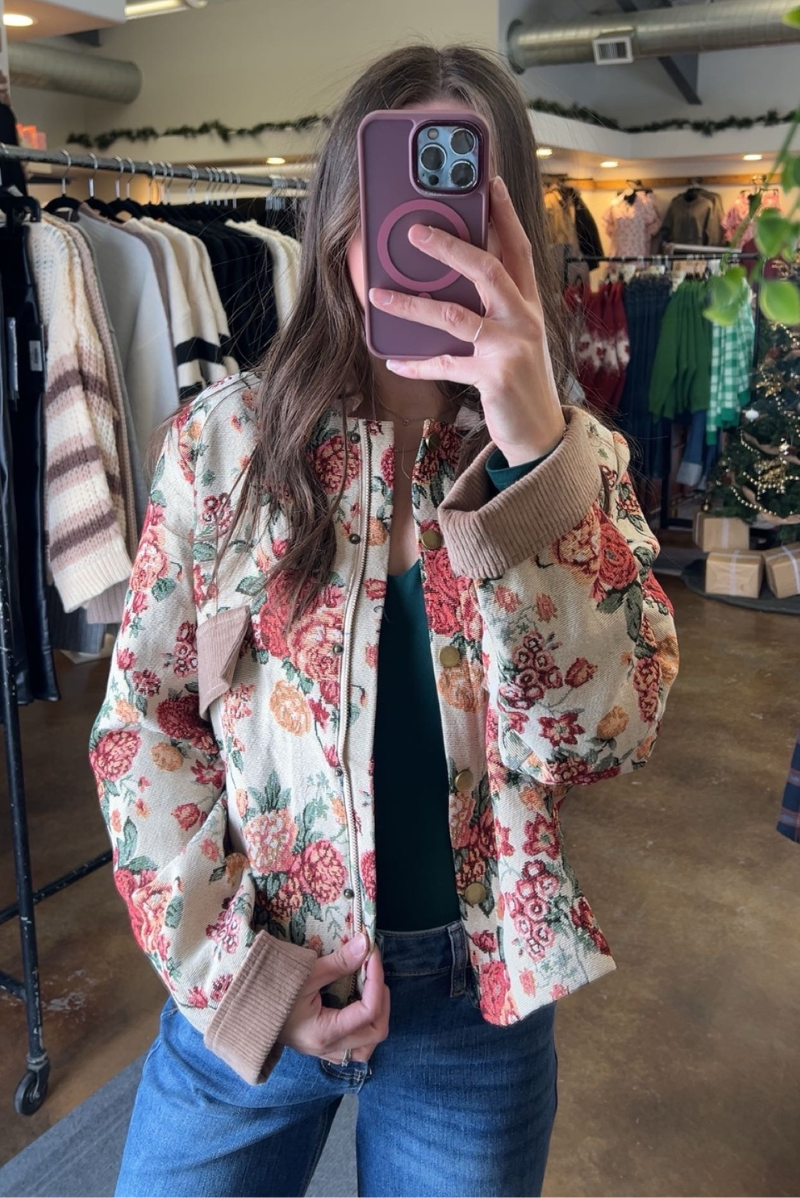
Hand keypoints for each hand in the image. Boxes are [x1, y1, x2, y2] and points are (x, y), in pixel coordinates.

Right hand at [276, 933, 389, 1064]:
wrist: (242, 1011)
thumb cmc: (269, 990)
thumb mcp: (304, 973)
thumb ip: (339, 962)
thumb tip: (365, 943)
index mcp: (324, 1033)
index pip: (368, 1011)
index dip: (377, 980)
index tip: (372, 955)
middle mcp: (327, 1048)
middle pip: (375, 1033)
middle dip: (382, 1001)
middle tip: (373, 973)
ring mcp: (323, 1052)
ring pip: (366, 1048)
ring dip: (375, 1019)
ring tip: (369, 991)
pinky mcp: (319, 1048)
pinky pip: (352, 1048)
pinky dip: (362, 1028)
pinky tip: (356, 1005)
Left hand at [368, 175, 565, 466]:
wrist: (540, 432)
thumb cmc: (520, 380)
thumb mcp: (515, 338)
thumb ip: (492, 309)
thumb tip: (448, 283)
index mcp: (528, 304)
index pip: (518, 249)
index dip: (505, 214)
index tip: (489, 182)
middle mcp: (523, 319)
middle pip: (487, 269)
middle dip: (450, 247)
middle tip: (415, 231)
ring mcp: (510, 347)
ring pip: (455, 315)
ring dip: (412, 304)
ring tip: (378, 294)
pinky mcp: (493, 376)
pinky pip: (446, 364)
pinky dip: (418, 363)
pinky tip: (394, 362)